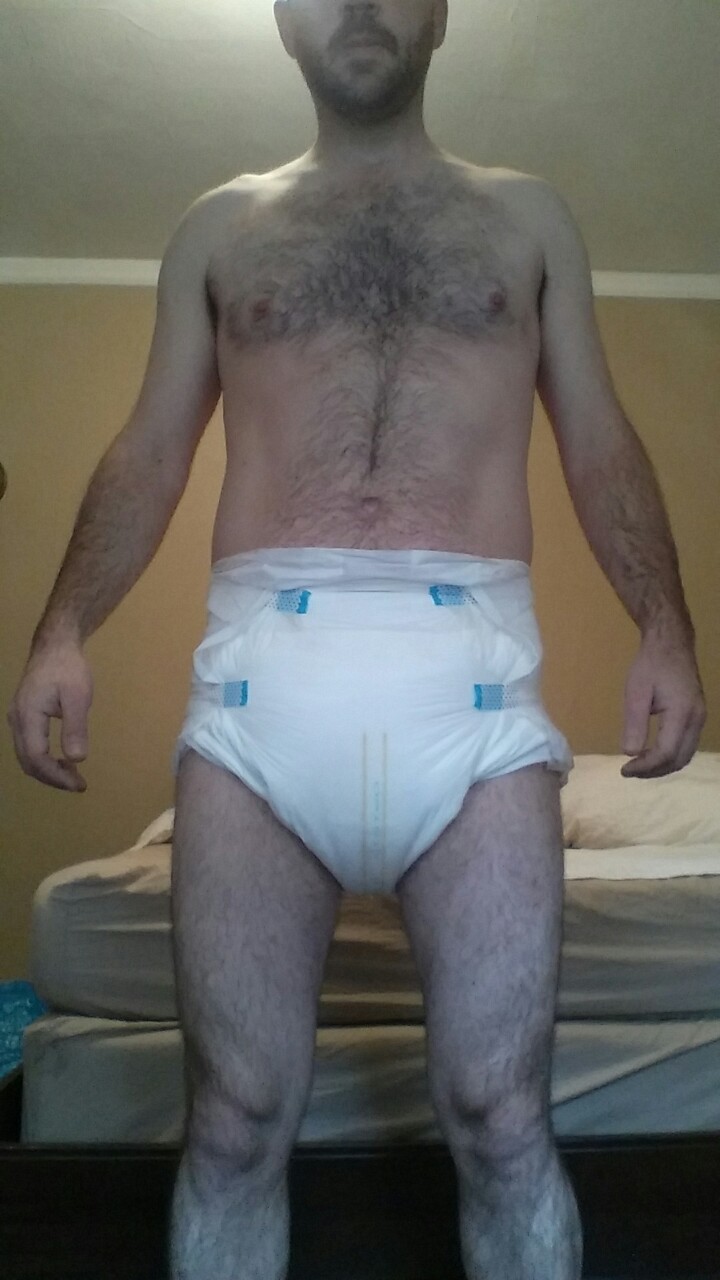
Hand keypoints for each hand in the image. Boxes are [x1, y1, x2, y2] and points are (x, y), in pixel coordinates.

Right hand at [6, 642, 92, 791]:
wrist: (55, 646)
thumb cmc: (68, 668)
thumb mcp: (78, 696)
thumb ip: (75, 727)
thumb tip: (77, 759)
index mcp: (27, 716)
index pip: (36, 758)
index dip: (56, 776)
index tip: (79, 784)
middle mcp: (16, 721)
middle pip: (28, 761)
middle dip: (52, 778)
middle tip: (79, 784)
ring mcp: (17, 718)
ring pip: (26, 756)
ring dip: (48, 770)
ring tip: (73, 775)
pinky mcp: (23, 716)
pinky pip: (28, 746)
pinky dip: (44, 759)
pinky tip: (63, 760)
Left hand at [621, 631, 705, 778]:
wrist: (671, 643)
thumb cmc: (650, 664)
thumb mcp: (636, 692)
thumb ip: (634, 723)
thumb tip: (630, 753)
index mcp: (681, 713)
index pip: (666, 753)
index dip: (645, 767)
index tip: (624, 770)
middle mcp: (696, 719)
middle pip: (678, 760)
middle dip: (653, 771)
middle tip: (629, 771)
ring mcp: (700, 718)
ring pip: (685, 756)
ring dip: (662, 766)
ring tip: (638, 766)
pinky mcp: (697, 716)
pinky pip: (687, 746)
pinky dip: (670, 756)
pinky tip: (652, 754)